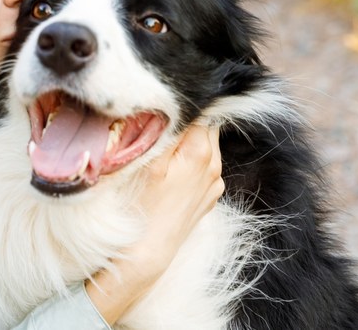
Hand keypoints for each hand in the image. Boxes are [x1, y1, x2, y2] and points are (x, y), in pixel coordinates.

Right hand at [84, 124, 224, 322]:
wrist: (150, 248)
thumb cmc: (143, 205)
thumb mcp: (148, 162)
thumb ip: (164, 132)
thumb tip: (170, 108)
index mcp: (200, 151)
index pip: (198, 112)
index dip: (179, 109)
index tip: (162, 112)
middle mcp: (214, 164)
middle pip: (206, 127)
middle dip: (187, 124)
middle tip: (162, 131)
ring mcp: (215, 182)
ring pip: (207, 146)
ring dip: (190, 143)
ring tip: (166, 153)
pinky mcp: (211, 195)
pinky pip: (206, 167)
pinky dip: (192, 162)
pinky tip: (173, 172)